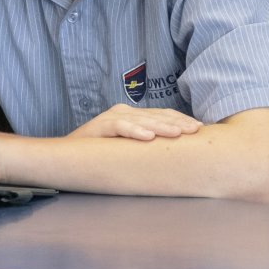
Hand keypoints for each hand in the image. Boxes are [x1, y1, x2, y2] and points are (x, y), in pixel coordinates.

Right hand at [70, 103, 201, 141]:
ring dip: (160, 126)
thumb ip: (147, 145)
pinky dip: (133, 131)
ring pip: (140, 120)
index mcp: (133, 116)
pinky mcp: (98, 127)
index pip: (162, 115)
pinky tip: (147, 137)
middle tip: (196, 130)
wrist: (68, 156)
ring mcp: (111, 118)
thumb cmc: (102, 154)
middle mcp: (123, 112)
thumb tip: (176, 153)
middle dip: (178, 123)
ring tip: (177, 133)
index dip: (181, 120)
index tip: (200, 129)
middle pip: (155, 116)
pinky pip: (119, 127)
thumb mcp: (129, 148)